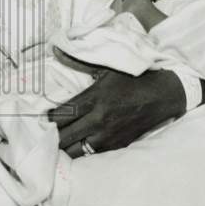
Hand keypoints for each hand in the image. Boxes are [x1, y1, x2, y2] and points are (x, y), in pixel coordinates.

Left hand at [48, 67, 186, 157]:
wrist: (161, 96)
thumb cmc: (132, 79)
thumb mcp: (105, 67)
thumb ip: (77, 61)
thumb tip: (55, 51)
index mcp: (94, 98)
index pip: (62, 115)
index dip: (49, 118)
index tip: (43, 116)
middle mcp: (99, 120)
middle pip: (65, 137)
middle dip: (53, 134)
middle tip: (46, 130)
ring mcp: (108, 136)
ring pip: (76, 150)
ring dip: (66, 146)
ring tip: (60, 139)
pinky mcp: (117, 146)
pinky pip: (91, 155)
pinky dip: (82, 151)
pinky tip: (77, 144)